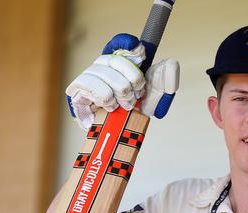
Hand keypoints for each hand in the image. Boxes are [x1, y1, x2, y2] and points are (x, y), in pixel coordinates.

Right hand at [65, 33, 179, 129]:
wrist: (118, 133)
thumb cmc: (134, 110)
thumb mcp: (153, 94)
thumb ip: (165, 79)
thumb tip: (171, 64)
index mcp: (120, 61)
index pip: (121, 43)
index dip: (128, 44)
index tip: (140, 52)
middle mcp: (102, 64)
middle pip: (117, 60)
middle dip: (132, 82)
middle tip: (135, 96)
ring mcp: (88, 76)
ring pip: (107, 76)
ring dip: (121, 94)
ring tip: (123, 105)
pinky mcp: (76, 91)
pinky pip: (95, 90)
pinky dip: (107, 100)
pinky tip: (109, 107)